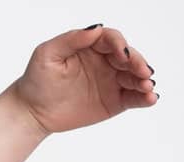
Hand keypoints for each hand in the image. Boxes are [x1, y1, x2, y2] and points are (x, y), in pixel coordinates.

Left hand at [8, 23, 158, 136]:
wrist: (32, 111)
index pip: (112, 40)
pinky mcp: (114, 101)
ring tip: (148, 87)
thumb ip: (71, 39)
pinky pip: (133, 98)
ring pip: (134, 77)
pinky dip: (144, 98)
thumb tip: (96, 29)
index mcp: (92, 46)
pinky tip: (151, 99)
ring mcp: (112, 81)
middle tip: (143, 72)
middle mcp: (106, 61)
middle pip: (129, 57)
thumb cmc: (37, 79)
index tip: (122, 55)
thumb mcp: (47, 54)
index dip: (120, 45)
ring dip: (144, 80)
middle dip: (138, 63)